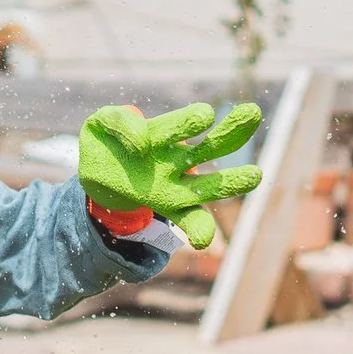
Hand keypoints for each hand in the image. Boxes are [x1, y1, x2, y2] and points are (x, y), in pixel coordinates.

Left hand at [78, 102, 264, 249]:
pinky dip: (198, 230)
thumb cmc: (106, 140)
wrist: (97, 171)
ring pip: (207, 185)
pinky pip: (187, 220)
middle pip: (210, 146)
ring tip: (255, 175)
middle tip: (253, 112)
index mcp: (163, 133)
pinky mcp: (166, 207)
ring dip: (231, 182)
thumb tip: (141, 143)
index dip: (187, 123)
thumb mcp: (102, 124)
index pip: (177, 126)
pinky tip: (203, 241)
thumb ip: (119, 122)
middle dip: (232, 131)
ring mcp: (174, 185)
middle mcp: (176, 158)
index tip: (204, 116)